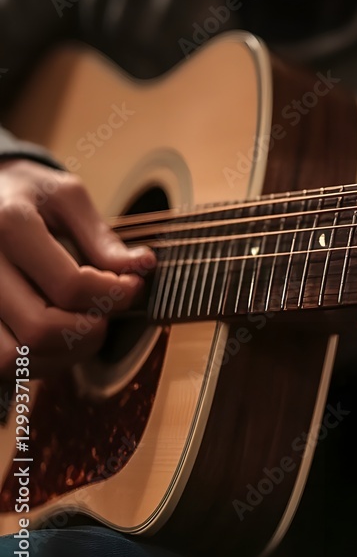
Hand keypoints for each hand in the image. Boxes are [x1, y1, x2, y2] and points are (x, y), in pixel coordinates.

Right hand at [0, 159, 153, 378]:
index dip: (115, 296)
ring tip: (82, 331)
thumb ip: (102, 237)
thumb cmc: (27, 194)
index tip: (133, 288)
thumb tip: (143, 267)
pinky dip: (34, 362)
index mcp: (10, 224)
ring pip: (12, 357)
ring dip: (60, 355)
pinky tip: (55, 340)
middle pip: (39, 327)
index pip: (70, 285)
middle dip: (88, 332)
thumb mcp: (66, 198)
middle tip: (107, 317)